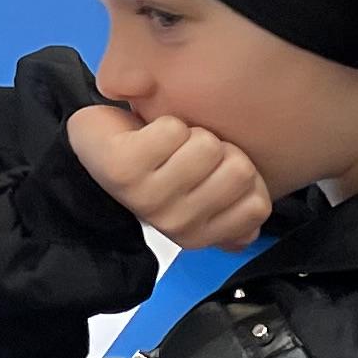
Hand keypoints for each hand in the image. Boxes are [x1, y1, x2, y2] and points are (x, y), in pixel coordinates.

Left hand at [68, 102, 270, 249]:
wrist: (99, 147)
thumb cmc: (156, 164)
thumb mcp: (204, 192)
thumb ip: (235, 209)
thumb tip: (254, 225)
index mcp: (200, 234)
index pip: (258, 205)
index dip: (241, 172)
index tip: (212, 171)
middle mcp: (176, 224)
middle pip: (240, 170)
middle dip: (218, 150)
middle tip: (187, 155)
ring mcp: (149, 199)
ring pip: (208, 146)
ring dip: (190, 135)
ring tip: (167, 146)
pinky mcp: (125, 168)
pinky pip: (173, 130)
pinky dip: (164, 123)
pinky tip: (146, 136)